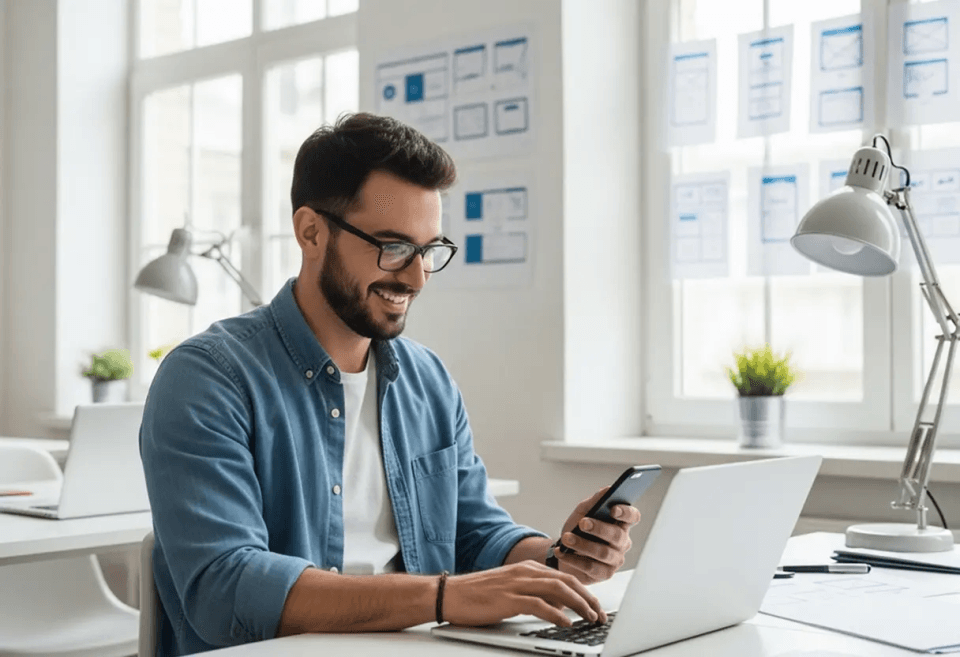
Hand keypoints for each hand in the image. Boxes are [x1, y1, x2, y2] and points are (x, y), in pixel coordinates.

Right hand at [442, 560, 606, 627]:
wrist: (451, 594)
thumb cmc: (479, 594)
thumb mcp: (512, 590)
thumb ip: (535, 594)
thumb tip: (559, 607)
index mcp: (528, 568)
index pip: (564, 576)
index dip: (584, 590)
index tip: (596, 605)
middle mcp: (525, 572)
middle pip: (567, 581)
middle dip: (588, 598)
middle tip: (600, 614)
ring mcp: (518, 584)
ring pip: (558, 590)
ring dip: (579, 605)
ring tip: (590, 618)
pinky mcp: (509, 599)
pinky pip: (540, 605)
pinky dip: (557, 614)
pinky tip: (566, 623)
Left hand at [556, 486, 641, 583]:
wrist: (565, 551)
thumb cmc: (578, 529)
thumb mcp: (583, 511)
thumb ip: (595, 501)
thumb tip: (608, 489)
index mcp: (621, 523)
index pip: (633, 516)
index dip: (626, 513)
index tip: (612, 508)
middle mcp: (622, 542)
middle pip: (617, 535)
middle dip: (599, 528)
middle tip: (583, 523)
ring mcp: (615, 559)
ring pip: (603, 552)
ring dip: (583, 544)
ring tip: (566, 538)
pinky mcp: (604, 574)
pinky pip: (591, 567)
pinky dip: (573, 559)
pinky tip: (561, 552)